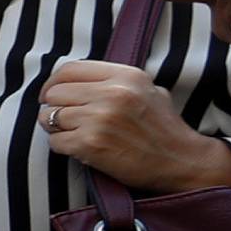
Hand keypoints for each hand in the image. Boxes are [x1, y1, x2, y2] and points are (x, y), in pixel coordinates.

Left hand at [38, 60, 230, 195]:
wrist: (181, 161)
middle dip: (53, 107)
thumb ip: (115, 81)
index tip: (51, 95)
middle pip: (55, 93)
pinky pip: (55, 141)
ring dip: (56, 128)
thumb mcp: (148, 89)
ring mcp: (99, 118)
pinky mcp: (90, 144)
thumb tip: (80, 81)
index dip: (54, 82)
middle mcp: (111, 93)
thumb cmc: (164, 128)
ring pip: (50, 117)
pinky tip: (78, 149)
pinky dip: (61, 146)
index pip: (70, 69)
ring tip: (73, 134)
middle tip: (64, 119)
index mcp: (125, 75)